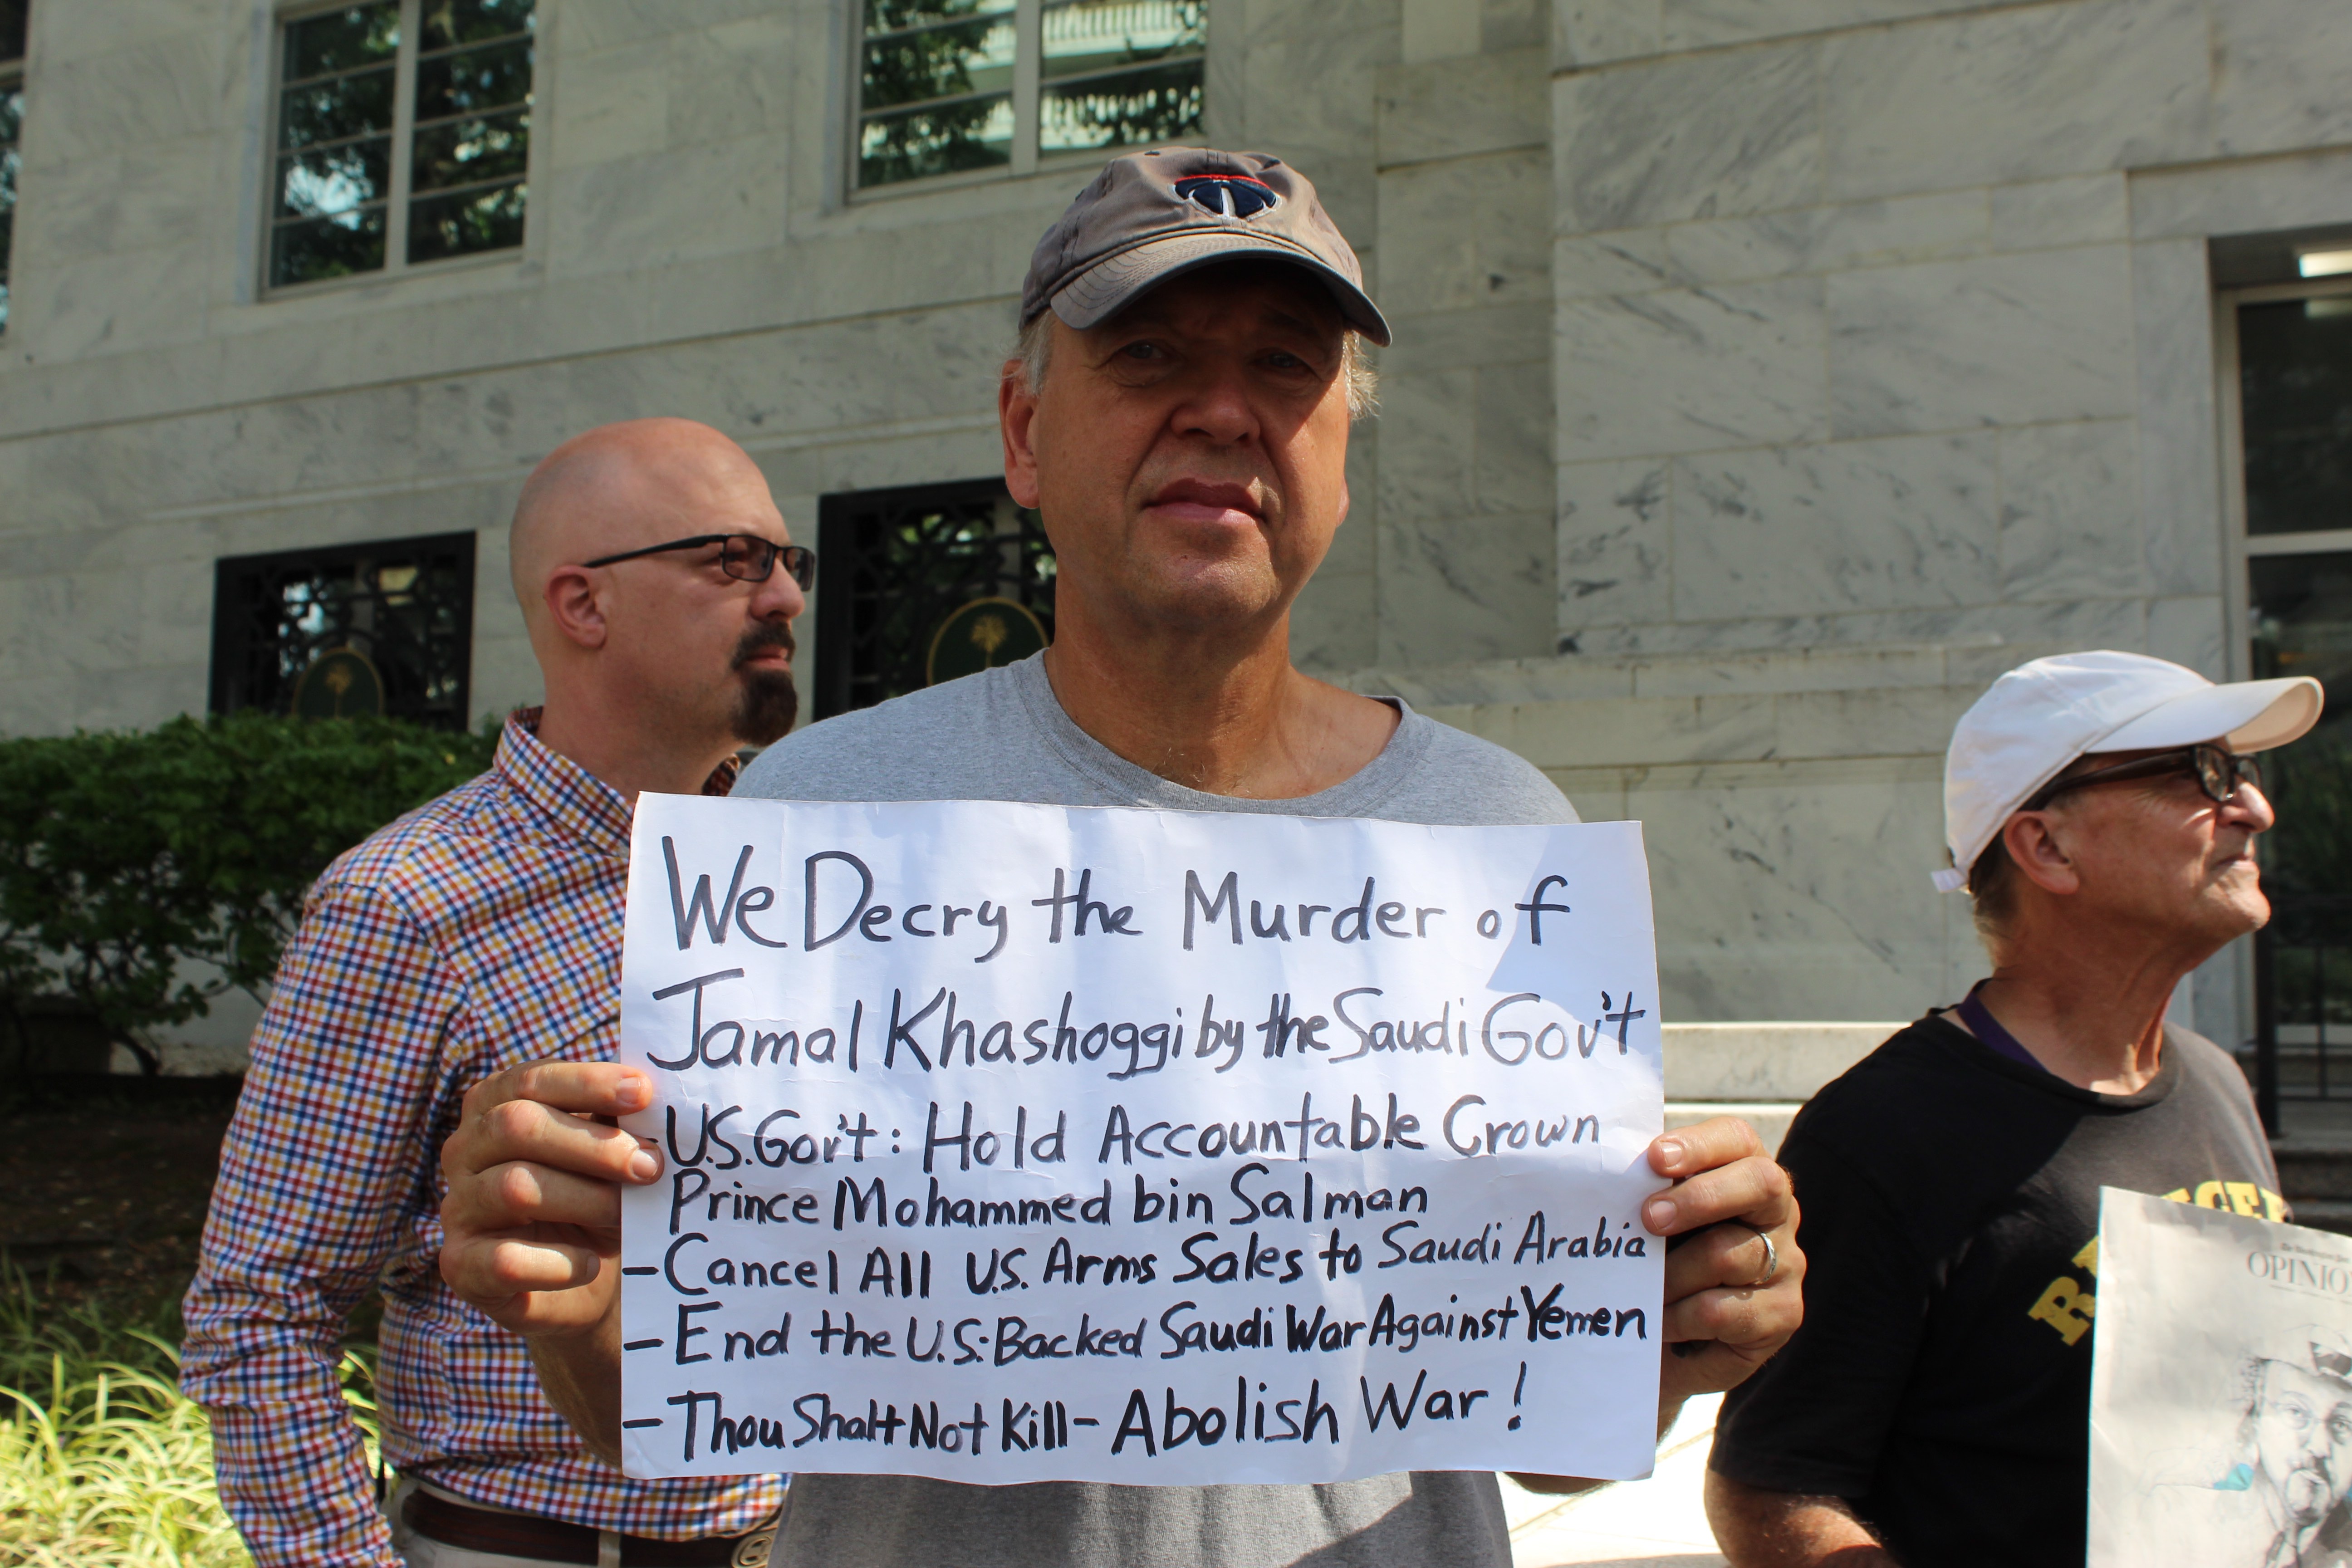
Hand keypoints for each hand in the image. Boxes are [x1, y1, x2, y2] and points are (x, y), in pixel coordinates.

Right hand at [438, 1060, 664, 1338]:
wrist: (585, 1282)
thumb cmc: (597, 1196)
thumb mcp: (609, 1152)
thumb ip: (616, 1120)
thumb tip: (653, 1093)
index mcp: (495, 1106)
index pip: (530, 1080)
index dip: (587, 1082)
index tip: (644, 1094)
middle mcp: (465, 1151)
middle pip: (516, 1126)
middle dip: (594, 1145)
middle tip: (651, 1166)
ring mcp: (458, 1208)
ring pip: (513, 1188)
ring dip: (584, 1200)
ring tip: (624, 1215)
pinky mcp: (461, 1266)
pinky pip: (505, 1260)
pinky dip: (559, 1262)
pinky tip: (590, 1264)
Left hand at [1505, 1116, 1800, 1495]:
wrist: (1659, 1344)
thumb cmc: (1648, 1260)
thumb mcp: (1642, 1217)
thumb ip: (1634, 1184)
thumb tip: (1577, 1152)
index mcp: (1742, 1170)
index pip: (1737, 1139)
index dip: (1700, 1145)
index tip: (1654, 1159)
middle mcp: (1776, 1212)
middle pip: (1759, 1185)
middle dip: (1699, 1199)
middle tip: (1648, 1219)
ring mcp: (1787, 1263)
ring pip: (1732, 1254)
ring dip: (1673, 1275)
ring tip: (1644, 1288)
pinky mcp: (1783, 1315)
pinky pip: (1726, 1311)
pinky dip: (1682, 1318)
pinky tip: (1661, 1322)